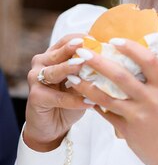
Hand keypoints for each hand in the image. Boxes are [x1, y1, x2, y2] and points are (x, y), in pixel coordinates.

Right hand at [25, 34, 92, 150]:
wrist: (53, 126)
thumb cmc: (70, 101)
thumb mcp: (82, 82)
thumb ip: (90, 70)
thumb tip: (114, 60)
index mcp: (53, 55)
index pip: (66, 41)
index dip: (81, 39)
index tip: (98, 39)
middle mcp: (42, 63)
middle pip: (59, 53)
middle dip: (73, 49)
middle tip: (86, 46)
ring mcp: (36, 79)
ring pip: (54, 71)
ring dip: (69, 68)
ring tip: (82, 65)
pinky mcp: (35, 97)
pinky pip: (58, 97)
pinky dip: (74, 100)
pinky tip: (89, 101)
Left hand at [70, 40, 157, 164]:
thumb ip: (154, 85)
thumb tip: (132, 65)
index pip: (149, 60)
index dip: (131, 47)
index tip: (114, 40)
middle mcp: (152, 101)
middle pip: (121, 76)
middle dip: (99, 61)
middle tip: (82, 51)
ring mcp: (138, 116)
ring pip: (106, 97)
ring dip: (86, 85)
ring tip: (73, 77)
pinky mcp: (127, 131)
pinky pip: (105, 114)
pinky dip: (94, 104)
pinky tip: (83, 97)